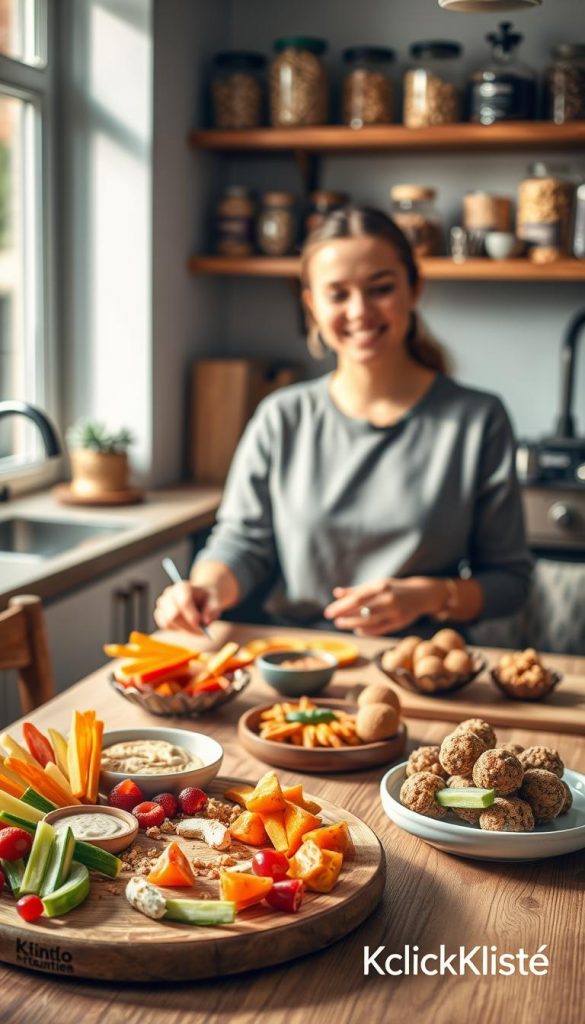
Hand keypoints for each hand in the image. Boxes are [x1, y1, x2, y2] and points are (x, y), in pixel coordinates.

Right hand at [153, 581, 219, 633]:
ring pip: (168, 622)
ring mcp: (162, 603)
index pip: (183, 602)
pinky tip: (187, 625)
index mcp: (183, 587)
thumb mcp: (216, 600)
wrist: (201, 596)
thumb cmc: (207, 598)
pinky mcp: (160, 614)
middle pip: (173, 615)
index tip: (200, 624)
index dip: (192, 616)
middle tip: (201, 631)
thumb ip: (213, 609)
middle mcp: (169, 593)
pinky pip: (165, 626)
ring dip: (184, 629)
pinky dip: (177, 629)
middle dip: (188, 626)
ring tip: (196, 627)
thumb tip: (206, 620)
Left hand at [323, 577, 440, 636]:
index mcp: (381, 586)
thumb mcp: (377, 584)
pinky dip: (367, 631)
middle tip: (331, 618)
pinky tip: (357, 630)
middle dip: (345, 615)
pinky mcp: (400, 622)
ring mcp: (395, 612)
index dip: (342, 605)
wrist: (421, 594)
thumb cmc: (394, 588)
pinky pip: (380, 629)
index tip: (328, 611)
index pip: (357, 597)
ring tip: (340, 624)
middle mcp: (388, 599)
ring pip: (370, 621)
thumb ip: (357, 590)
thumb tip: (336, 593)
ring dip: (353, 624)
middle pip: (362, 609)